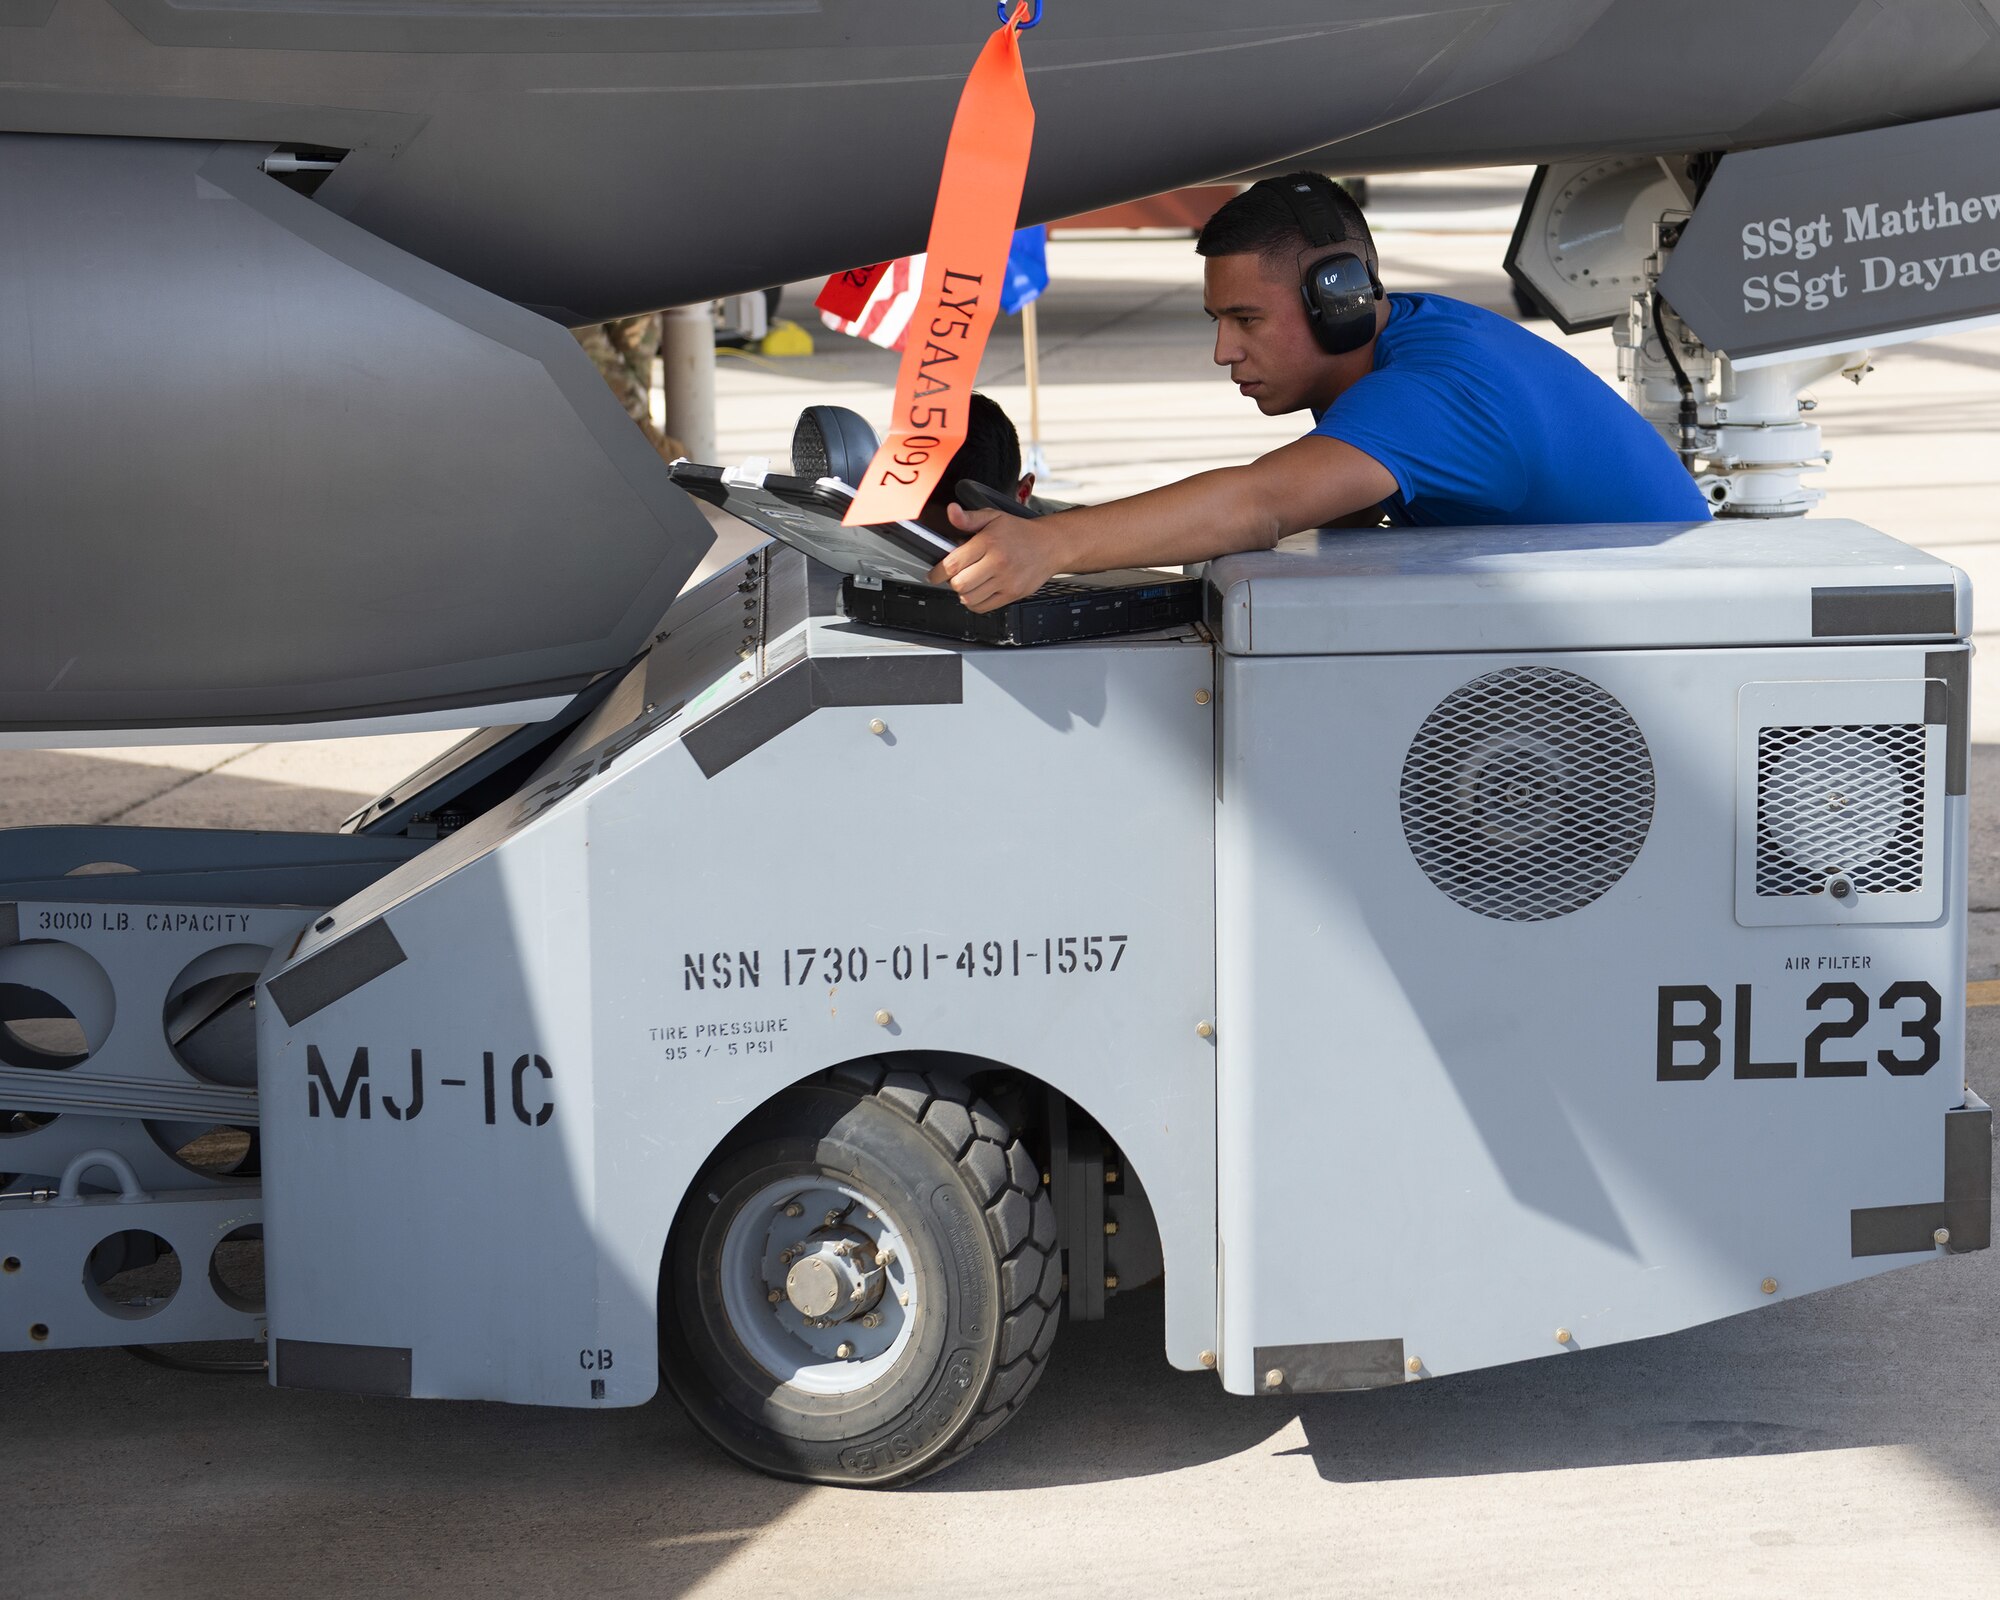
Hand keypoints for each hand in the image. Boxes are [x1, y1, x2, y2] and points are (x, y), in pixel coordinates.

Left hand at [928, 503, 1061, 611]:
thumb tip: (951, 511)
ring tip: (967, 582)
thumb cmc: (1020, 532)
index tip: (934, 574)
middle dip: (952, 581)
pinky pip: (984, 607)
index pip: (953, 563)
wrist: (1050, 545)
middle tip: (955, 575)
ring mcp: (1006, 580)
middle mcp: (998, 562)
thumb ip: (969, 518)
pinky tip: (977, 591)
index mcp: (989, 542)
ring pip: (970, 598)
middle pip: (960, 584)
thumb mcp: (993, 517)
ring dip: (963, 592)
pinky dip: (975, 603)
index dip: (938, 572)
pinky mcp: (1013, 594)